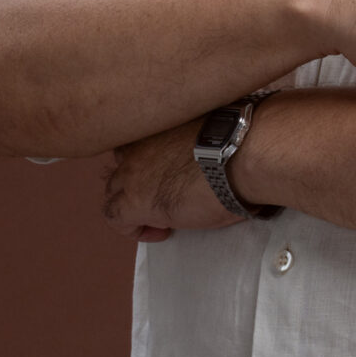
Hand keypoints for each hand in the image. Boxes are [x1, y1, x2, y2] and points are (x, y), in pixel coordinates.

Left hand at [100, 121, 243, 242]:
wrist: (241, 156)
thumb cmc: (241, 143)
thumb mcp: (211, 133)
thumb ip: (196, 140)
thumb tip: (212, 154)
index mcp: (157, 125)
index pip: (136, 143)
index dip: (149, 164)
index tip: (172, 176)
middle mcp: (137, 145)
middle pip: (122, 168)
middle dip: (140, 186)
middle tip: (168, 198)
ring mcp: (132, 174)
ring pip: (114, 192)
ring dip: (135, 207)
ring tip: (165, 219)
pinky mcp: (134, 201)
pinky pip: (116, 219)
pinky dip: (133, 229)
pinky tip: (162, 231)